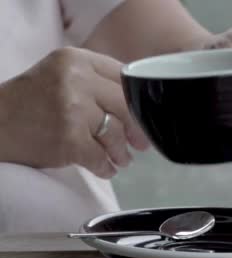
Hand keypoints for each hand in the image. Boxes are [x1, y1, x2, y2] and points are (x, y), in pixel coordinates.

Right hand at [0, 47, 148, 177]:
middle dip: (136, 129)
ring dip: (121, 151)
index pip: (123, 76)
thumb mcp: (62, 76)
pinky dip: (106, 166)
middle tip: (140, 143)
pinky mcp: (69, 139)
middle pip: (125, 105)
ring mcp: (73, 109)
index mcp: (76, 60)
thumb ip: (97, 82)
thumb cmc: (31, 103)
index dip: (137, 99)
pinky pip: (100, 157)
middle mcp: (76, 80)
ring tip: (122, 158)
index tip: (144, 114)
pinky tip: (106, 168)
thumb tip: (139, 105)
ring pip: (115, 133)